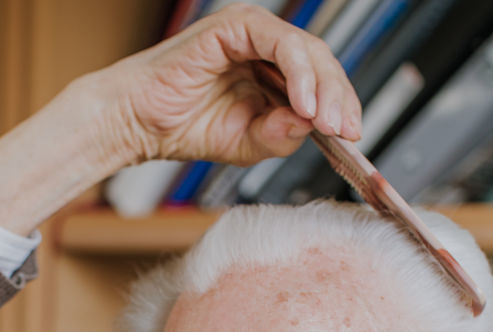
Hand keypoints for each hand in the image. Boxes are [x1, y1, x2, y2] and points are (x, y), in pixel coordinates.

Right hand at [104, 3, 361, 163]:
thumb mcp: (247, 143)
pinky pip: (280, 43)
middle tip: (346, 131)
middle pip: (321, 63)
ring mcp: (251, 33)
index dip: (342, 106)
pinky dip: (298, 73)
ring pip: (307, 51)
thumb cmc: (184, 128)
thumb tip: (313, 125)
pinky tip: (304, 104)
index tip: (353, 136)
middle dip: (339, 98)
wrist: (138, 123)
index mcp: (271, 70)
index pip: (321, 82)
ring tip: (326, 122)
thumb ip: (282, 135)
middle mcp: (265, 47)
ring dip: (323, 88)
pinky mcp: (235, 26)